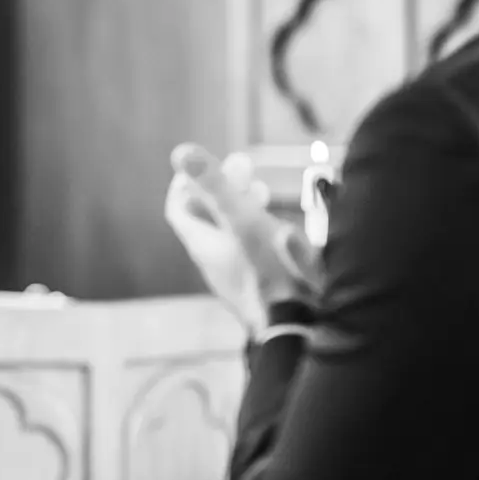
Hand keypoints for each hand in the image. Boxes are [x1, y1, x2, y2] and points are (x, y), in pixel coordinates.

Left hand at [163, 145, 319, 333]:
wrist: (300, 328)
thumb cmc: (270, 272)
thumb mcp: (243, 220)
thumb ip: (215, 186)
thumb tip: (181, 151)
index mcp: (203, 246)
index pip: (178, 210)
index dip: (184, 184)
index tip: (201, 164)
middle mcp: (214, 264)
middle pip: (206, 220)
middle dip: (220, 189)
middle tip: (243, 167)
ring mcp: (237, 280)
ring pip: (230, 236)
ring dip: (242, 209)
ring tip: (261, 192)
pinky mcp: (260, 291)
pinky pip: (251, 254)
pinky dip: (259, 232)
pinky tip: (283, 229)